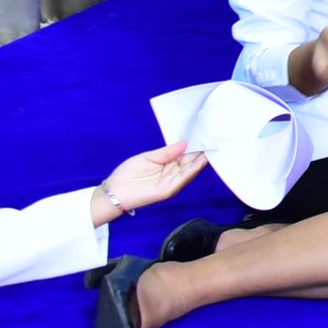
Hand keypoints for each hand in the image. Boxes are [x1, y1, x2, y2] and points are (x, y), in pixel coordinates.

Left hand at [92, 141, 207, 225]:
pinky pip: (184, 178)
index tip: (205, 135)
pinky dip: (194, 170)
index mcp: (167, 165)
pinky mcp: (169, 190)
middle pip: (191, 162)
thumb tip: (185, 143)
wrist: (114, 191)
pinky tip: (202, 160)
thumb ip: (167, 152)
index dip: (195, 146)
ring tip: (212, 147)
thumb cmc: (127, 175)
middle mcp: (172, 174)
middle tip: (213, 139)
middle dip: (202, 151)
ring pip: (191, 170)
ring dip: (202, 160)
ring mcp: (172, 182)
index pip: (185, 155)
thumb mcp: (148, 157)